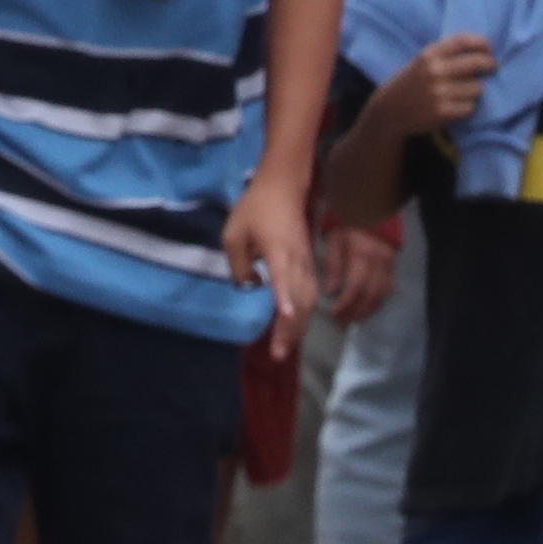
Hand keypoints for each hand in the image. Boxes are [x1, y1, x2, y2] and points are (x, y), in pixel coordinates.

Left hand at [224, 170, 316, 354]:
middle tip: (277, 354)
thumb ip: (239, 265)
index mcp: (279, 252)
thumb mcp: (234, 234)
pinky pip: (308, 295)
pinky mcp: (309, 266)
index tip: (285, 316)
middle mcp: (297, 263)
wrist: (282, 189)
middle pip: (300, 301)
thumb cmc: (255, 209)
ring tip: (284, 348)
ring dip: (297, 327)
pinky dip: (302, 314)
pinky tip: (292, 327)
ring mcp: (307, 265)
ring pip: (307, 302)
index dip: (284, 298)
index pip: (283, 278)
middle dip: (289, 329)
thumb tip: (248, 287)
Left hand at [322, 217, 400, 323]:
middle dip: (356, 312)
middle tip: (342, 323)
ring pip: (382, 295)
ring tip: (354, 319)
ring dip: (368, 310)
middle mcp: (380, 263)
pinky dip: (378, 301)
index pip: (355, 287)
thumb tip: (330, 291)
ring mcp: (390, 265)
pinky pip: (389, 288)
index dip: (346, 303)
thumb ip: (332, 264)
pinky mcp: (394, 265)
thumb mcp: (334, 237)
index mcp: (363, 255)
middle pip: (370, 295)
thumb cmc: (346, 220)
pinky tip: (369, 307)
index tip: (334, 314)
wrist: (371, 206)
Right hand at [379, 33, 496, 134]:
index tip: (488, 48)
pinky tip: (455, 106)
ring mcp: (440, 92)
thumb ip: (445, 55)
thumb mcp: (421, 62)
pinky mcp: (444, 112)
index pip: (462, 41)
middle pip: (478, 63)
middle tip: (490, 67)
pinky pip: (471, 107)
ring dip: (474, 90)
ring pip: (478, 87)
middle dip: (489, 64)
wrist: (389, 110)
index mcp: (428, 55)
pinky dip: (467, 107)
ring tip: (462, 92)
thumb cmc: (411, 83)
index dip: (481, 43)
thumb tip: (482, 51)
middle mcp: (434, 71)